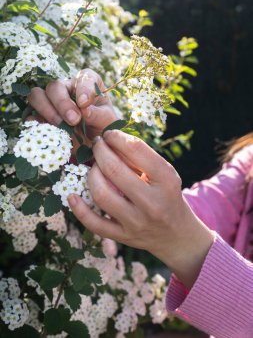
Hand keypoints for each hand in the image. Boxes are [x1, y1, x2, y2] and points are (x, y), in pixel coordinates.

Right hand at [28, 69, 116, 148]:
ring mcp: (50, 102)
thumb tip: (85, 110)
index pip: (84, 76)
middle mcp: (67, 89)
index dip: (83, 87)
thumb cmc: (103, 129)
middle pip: (55, 86)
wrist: (93, 147)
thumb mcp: (108, 123)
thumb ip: (99, 115)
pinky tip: (50, 132)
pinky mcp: (41, 118)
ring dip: (47, 110)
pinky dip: (37, 123)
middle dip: (62, 103)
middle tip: (74, 120)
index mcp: (88, 85)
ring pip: (36, 95)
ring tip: (61, 126)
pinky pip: (31, 116)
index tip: (84, 103)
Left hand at [68, 130, 214, 287]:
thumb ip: (142, 158)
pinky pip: (95, 224)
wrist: (176, 234)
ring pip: (101, 195)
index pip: (136, 150)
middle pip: (114, 170)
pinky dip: (79, 209)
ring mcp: (136, 222)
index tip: (109, 134)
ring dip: (91, 175)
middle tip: (97, 145)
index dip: (116, 137)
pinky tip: (72, 195)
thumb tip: (111, 138)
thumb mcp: (164, 174)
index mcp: (166, 180)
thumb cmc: (167, 195)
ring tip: (94, 167)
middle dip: (100, 152)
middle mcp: (152, 202)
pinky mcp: (123, 236)